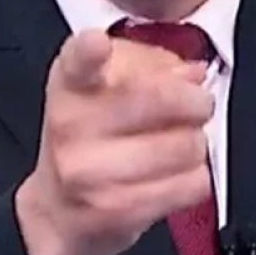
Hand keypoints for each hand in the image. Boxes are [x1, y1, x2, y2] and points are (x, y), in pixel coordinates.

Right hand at [14, 28, 213, 254]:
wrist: (57, 210)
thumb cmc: (87, 137)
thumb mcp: (104, 86)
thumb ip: (150, 66)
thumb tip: (194, 72)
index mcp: (70, 84)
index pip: (77, 62)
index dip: (89, 50)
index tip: (97, 43)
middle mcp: (71, 125)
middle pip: (159, 99)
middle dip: (196, 100)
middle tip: (198, 103)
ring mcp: (91, 172)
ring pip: (186, 144)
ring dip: (196, 141)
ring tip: (180, 143)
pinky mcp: (118, 211)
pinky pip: (191, 184)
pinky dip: (196, 176)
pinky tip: (175, 173)